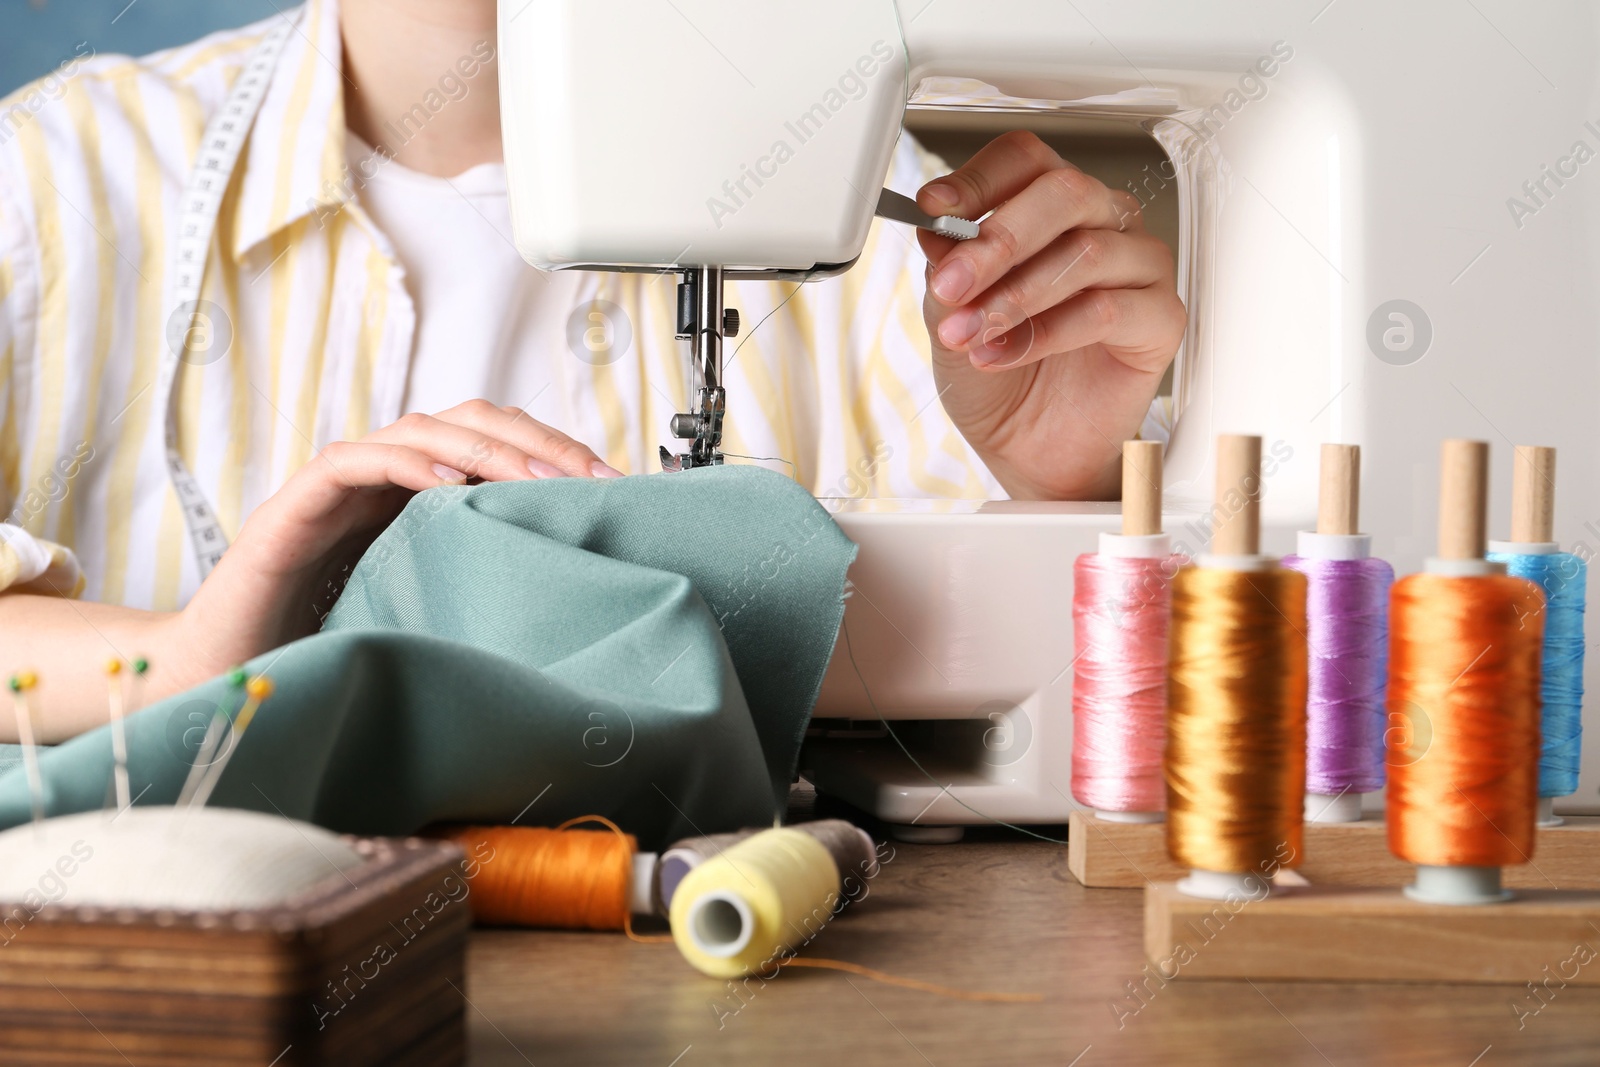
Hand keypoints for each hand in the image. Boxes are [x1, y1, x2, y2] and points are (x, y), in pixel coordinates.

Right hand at [170, 400, 619, 686]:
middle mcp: (384, 480)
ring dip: (488, 447)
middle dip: (539, 442)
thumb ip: (484, 583)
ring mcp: (339, 486)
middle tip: (596, 476)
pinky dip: (406, 464)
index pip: (498, 444)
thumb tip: (578, 592)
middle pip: (470, 421)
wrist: (228, 680)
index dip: (557, 453)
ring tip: (540, 480)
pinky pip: (356, 462)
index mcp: (419, 498)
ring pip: (421, 429)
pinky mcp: (296, 506)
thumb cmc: (329, 649)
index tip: (615, 486)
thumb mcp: (431, 611)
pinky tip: (450, 486)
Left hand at [916, 131, 1184, 500]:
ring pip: (1085, 251)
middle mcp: (1104, 223)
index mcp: (1054, 207)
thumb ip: (949, 266)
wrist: (1029, 448)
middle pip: (1063, 193)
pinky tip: (1001, 355)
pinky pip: (1106, 309)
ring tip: (968, 333)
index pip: (1026, 159)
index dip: (978, 179)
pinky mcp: (1162, 318)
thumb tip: (938, 227)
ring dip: (1013, 295)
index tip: (933, 208)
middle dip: (996, 241)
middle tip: (951, 284)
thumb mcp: (951, 314)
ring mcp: (1140, 267)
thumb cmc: (999, 375)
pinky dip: (1044, 333)